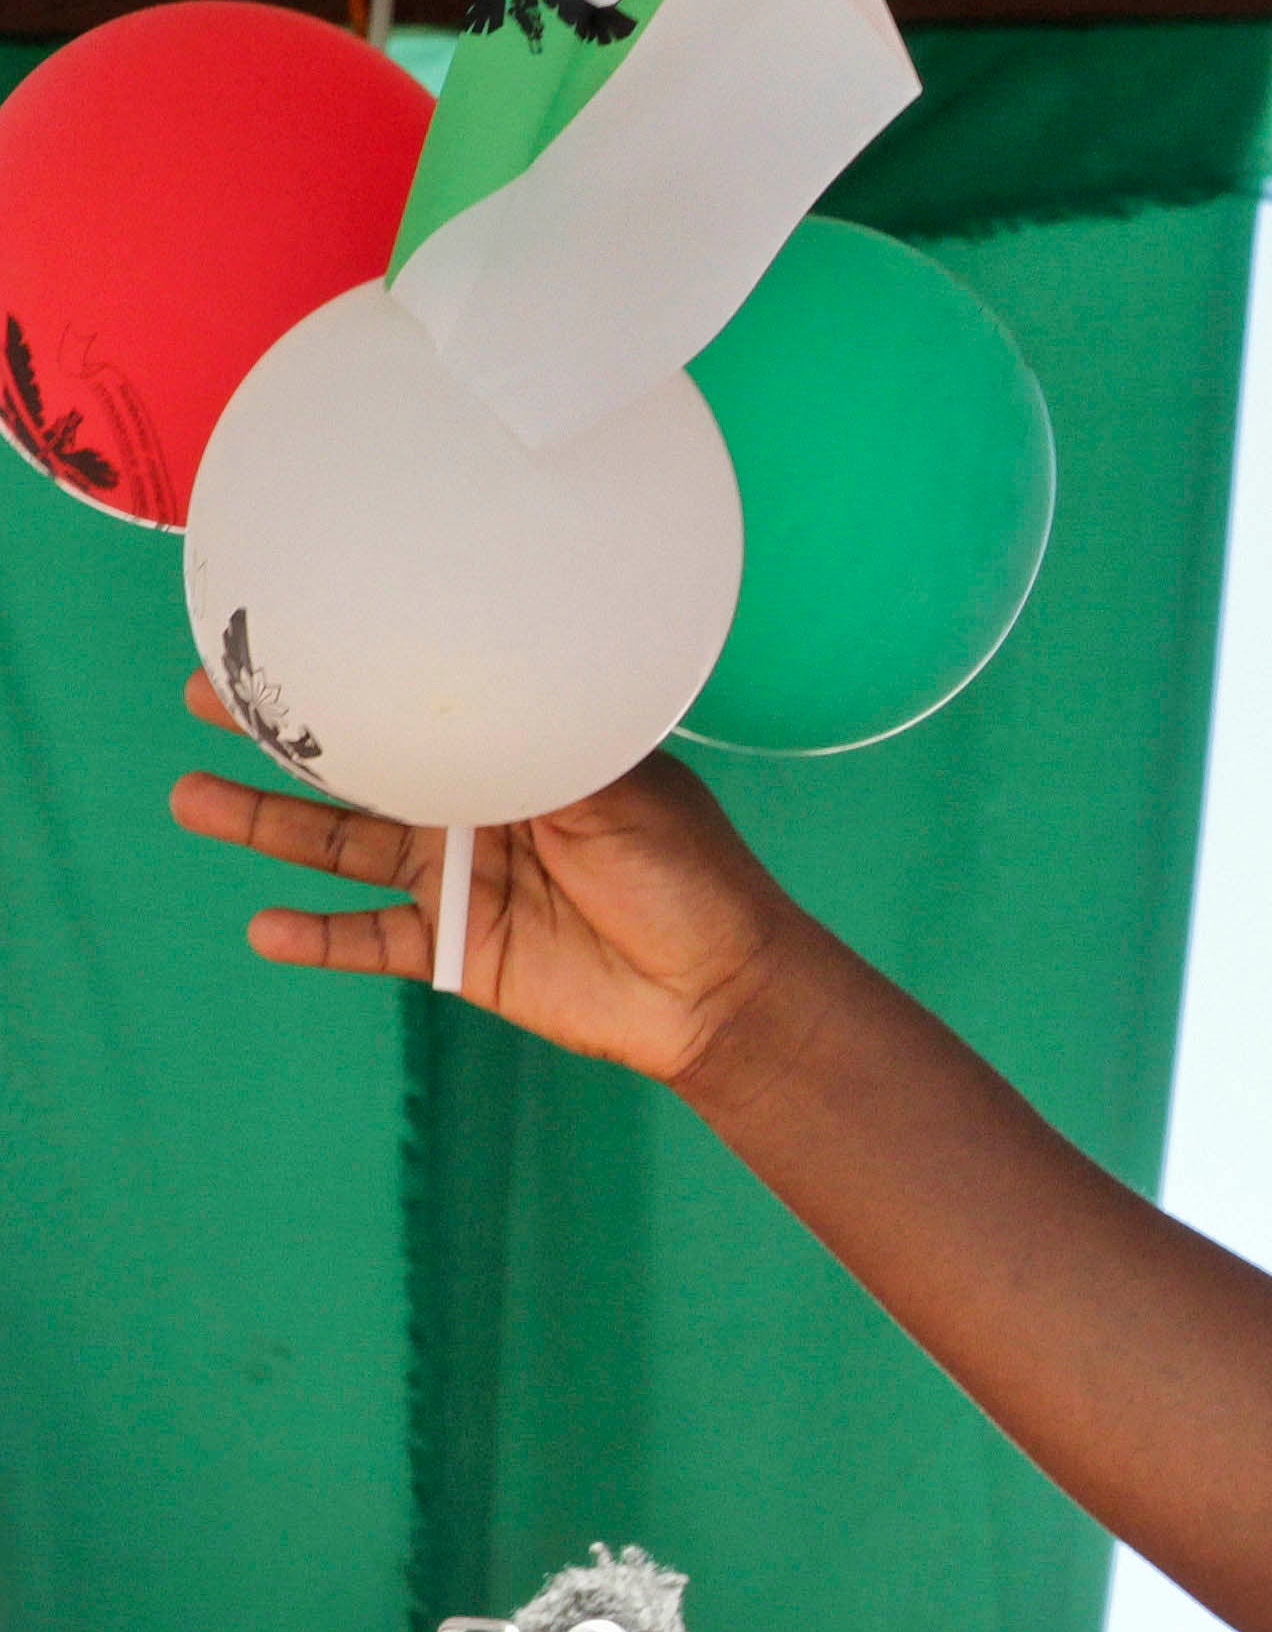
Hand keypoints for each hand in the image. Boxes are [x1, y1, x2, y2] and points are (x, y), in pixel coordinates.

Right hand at [168, 744, 800, 1090]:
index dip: (357, 682)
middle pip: (363, 770)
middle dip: (285, 737)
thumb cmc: (691, 877)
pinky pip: (370, 941)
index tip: (285, 641)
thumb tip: (482, 686)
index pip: (425, 709)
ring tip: (192, 798)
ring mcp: (461, 881)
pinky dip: (318, 937)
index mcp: (521, 757)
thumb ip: (543, 747)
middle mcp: (479, 811)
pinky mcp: (455, 952)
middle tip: (204, 696)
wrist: (718, 990)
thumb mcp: (623, 792)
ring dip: (269, 825)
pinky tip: (263, 926)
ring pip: (345, 847)